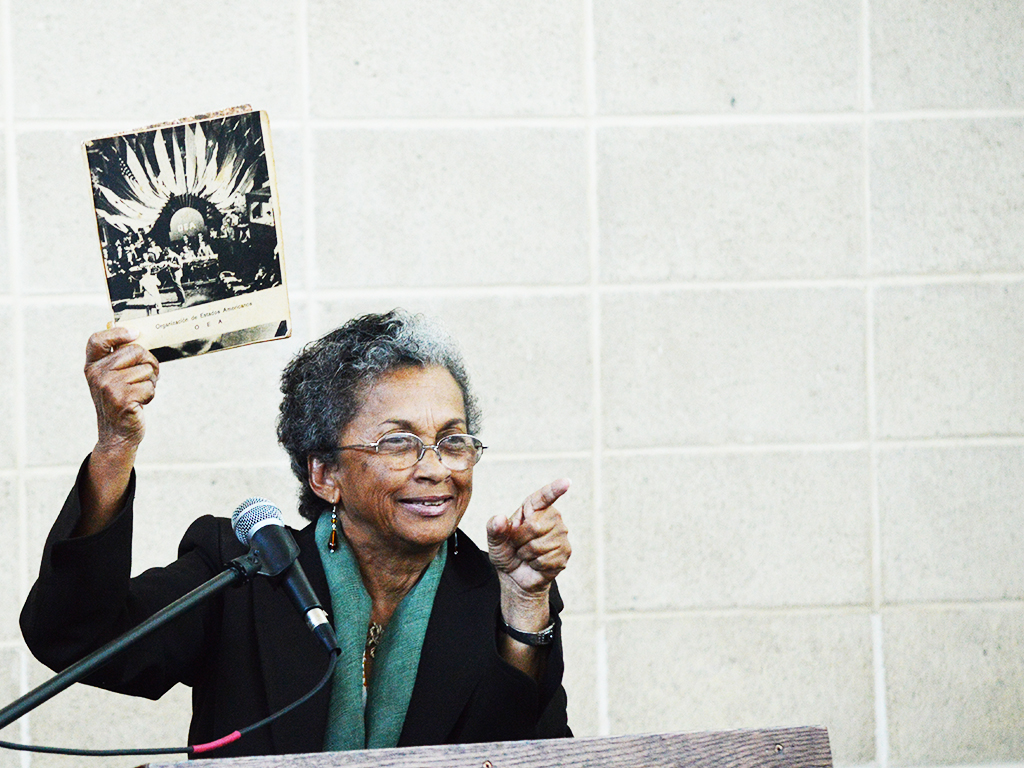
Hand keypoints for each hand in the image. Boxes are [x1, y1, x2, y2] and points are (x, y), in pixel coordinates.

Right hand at [85, 326, 159, 454]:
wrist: (117, 434)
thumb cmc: (120, 401)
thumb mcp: (112, 378)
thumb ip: (118, 358)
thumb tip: (135, 332)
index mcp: (93, 366)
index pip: (97, 340)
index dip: (116, 332)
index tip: (135, 333)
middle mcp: (97, 374)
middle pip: (136, 350)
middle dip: (149, 362)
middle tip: (146, 376)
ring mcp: (109, 386)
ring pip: (147, 369)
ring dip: (150, 382)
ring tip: (138, 393)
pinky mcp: (122, 399)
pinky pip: (150, 386)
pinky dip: (150, 395)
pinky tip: (139, 403)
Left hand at [487, 478, 571, 597]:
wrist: (516, 575)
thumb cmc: (507, 552)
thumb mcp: (494, 541)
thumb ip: (494, 529)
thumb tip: (500, 519)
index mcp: (534, 508)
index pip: (544, 497)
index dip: (554, 489)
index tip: (566, 482)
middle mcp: (552, 517)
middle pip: (535, 526)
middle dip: (520, 540)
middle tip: (518, 545)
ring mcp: (561, 535)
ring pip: (539, 545)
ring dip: (526, 554)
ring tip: (527, 554)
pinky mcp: (565, 552)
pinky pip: (546, 560)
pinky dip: (535, 564)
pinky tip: (536, 563)